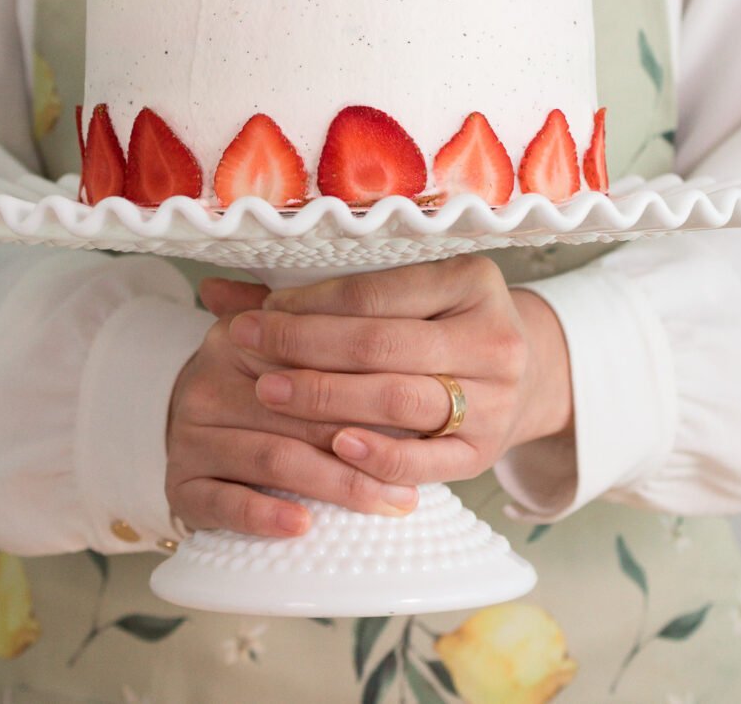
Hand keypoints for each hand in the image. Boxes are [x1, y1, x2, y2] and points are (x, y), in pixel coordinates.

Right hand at [164, 279, 420, 540]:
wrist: (190, 424)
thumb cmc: (262, 387)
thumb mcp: (286, 348)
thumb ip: (334, 329)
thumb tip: (408, 320)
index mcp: (239, 337)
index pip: (310, 361)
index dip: (368, 388)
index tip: (420, 413)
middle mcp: (208, 382)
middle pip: (299, 414)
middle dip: (365, 448)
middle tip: (415, 474)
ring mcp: (189, 435)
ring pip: (273, 459)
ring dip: (335, 486)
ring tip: (387, 503)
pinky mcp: (180, 485)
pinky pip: (224, 504)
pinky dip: (264, 516)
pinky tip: (303, 525)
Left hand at [219, 256, 573, 490]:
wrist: (526, 371)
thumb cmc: (440, 325)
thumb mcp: (402, 295)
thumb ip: (316, 294)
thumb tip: (213, 293)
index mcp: (472, 280)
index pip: (375, 293)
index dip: (309, 305)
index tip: (258, 312)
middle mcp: (493, 336)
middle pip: (381, 345)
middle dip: (305, 349)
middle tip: (247, 349)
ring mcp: (496, 398)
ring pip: (398, 401)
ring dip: (326, 399)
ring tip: (270, 392)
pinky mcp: (486, 451)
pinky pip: (425, 461)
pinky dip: (375, 456)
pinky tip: (333, 446)